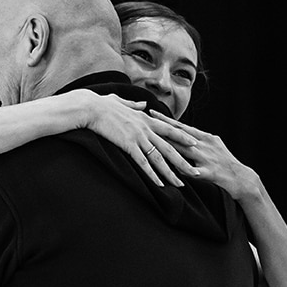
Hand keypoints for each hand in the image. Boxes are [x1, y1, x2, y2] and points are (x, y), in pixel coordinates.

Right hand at [82, 91, 200, 186]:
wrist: (91, 107)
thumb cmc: (102, 105)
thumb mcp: (122, 102)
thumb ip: (134, 105)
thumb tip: (143, 104)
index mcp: (145, 119)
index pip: (170, 129)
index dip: (183, 137)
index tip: (194, 144)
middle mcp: (146, 128)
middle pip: (169, 148)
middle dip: (183, 161)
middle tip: (194, 172)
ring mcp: (138, 137)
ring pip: (159, 158)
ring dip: (170, 173)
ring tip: (179, 184)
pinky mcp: (128, 145)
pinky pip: (143, 163)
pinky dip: (152, 174)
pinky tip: (159, 184)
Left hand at [149, 110, 259, 200]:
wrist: (241, 177)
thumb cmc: (224, 161)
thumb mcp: (212, 145)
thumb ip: (196, 140)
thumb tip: (182, 133)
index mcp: (204, 137)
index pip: (181, 126)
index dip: (166, 120)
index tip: (152, 112)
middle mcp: (204, 145)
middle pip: (179, 136)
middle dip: (162, 129)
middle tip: (146, 122)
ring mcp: (207, 158)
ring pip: (185, 151)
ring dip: (169, 147)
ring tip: (154, 143)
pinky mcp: (210, 172)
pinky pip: (195, 172)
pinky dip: (185, 171)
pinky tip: (174, 171)